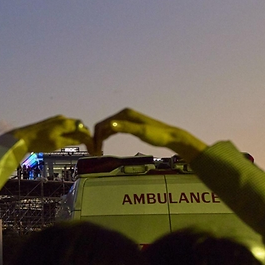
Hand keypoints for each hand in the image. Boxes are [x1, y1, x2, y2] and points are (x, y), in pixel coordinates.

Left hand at [7, 115, 93, 153]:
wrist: (22, 138)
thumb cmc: (38, 142)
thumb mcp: (58, 143)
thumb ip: (72, 140)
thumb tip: (85, 139)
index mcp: (65, 123)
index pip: (83, 130)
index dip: (90, 139)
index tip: (93, 148)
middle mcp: (62, 119)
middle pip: (79, 126)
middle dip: (85, 136)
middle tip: (89, 147)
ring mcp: (56, 120)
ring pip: (73, 126)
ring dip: (78, 134)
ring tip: (82, 145)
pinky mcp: (52, 123)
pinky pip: (66, 126)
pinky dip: (71, 133)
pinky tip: (70, 140)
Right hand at [92, 108, 207, 161]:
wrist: (170, 136)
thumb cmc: (157, 135)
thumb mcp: (141, 132)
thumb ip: (125, 127)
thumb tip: (110, 125)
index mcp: (125, 114)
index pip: (104, 124)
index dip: (96, 136)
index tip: (94, 148)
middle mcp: (124, 114)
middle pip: (104, 125)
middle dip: (97, 137)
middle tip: (94, 150)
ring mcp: (127, 119)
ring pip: (108, 127)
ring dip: (101, 137)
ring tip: (97, 149)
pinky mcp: (130, 124)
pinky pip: (114, 128)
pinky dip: (107, 135)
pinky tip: (105, 142)